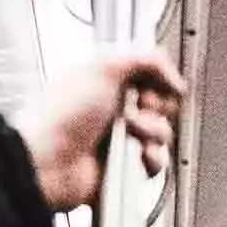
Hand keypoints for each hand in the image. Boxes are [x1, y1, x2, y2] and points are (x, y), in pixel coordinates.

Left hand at [14, 45, 185, 209]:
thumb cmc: (63, 115)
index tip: (147, 83)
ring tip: (128, 134)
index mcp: (109, 80)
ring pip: (163, 134)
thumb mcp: (104, 67)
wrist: (50, 162)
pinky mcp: (127, 165)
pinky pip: (157, 162)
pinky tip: (136, 155)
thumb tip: (176, 77)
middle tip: (136, 107)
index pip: (153, 76)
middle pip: (162, 104)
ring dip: (152, 133)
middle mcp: (118, 108)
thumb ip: (145, 60)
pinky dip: (151, 160)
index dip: (158, 80)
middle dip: (155, 107)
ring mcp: (123, 138)